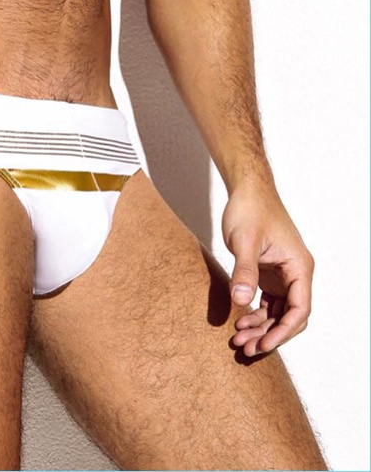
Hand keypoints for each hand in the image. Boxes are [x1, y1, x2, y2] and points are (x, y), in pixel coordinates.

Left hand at [222, 181, 313, 356]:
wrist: (246, 190)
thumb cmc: (250, 209)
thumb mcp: (244, 241)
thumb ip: (244, 271)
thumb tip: (240, 300)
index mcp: (299, 268)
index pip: (299, 311)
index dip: (283, 333)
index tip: (263, 345)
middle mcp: (296, 274)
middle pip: (289, 317)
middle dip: (269, 334)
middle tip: (245, 348)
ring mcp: (283, 275)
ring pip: (278, 313)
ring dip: (261, 327)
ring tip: (238, 339)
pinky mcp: (270, 274)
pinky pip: (268, 303)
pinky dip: (256, 314)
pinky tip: (240, 321)